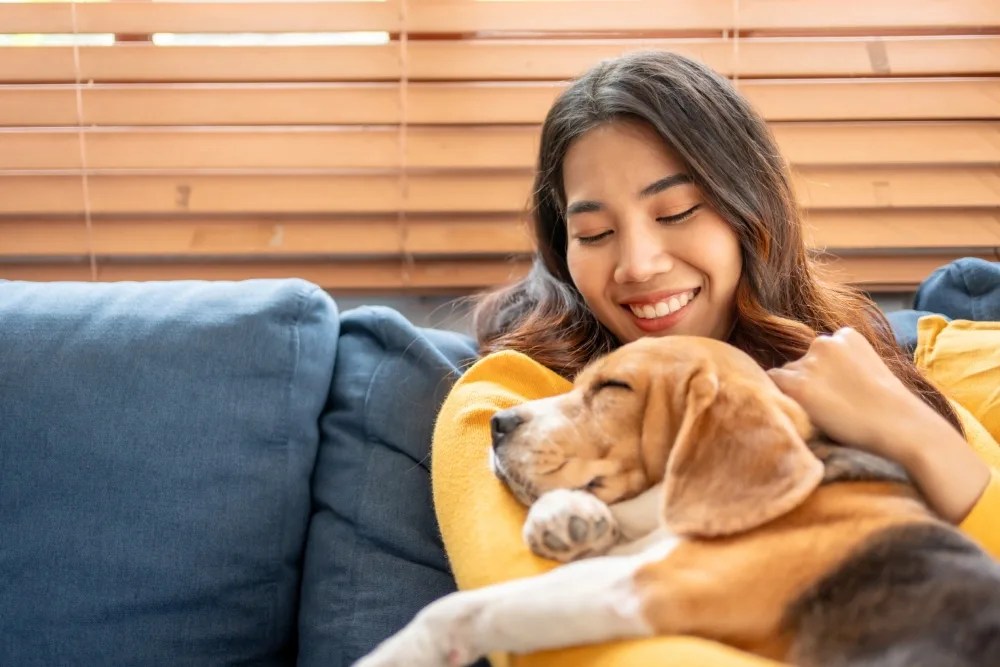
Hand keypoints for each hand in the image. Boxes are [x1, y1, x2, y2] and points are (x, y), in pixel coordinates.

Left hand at [767, 327, 989, 522]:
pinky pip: (772, 387)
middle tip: (831, 407)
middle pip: (798, 363)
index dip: (824, 378)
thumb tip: (821, 378)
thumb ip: (846, 366)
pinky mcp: (797, 386)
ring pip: (785, 376)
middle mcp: (823, 342)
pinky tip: (803, 413)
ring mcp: (809, 363)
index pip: (818, 354)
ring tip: (823, 414)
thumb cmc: (893, 408)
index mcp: (846, 335)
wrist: (903, 427)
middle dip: (808, 383)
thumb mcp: (872, 371)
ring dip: (795, 392)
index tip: (840, 395)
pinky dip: (780, 400)